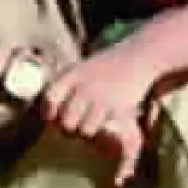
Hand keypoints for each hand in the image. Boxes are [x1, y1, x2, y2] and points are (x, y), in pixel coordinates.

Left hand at [39, 49, 155, 186]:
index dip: (48, 112)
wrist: (138, 56)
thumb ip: (64, 84)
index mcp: (72, 75)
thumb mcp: (80, 67)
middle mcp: (84, 87)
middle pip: (66, 121)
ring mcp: (101, 98)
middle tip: (75, 125)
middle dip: (70, 128)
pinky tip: (107, 124)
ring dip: (89, 131)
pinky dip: (104, 131)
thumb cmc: (105, 65)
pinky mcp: (119, 108)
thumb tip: (49, 113)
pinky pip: (104, 129)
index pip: (50, 98)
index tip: (52, 117)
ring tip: (94, 123)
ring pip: (85, 130)